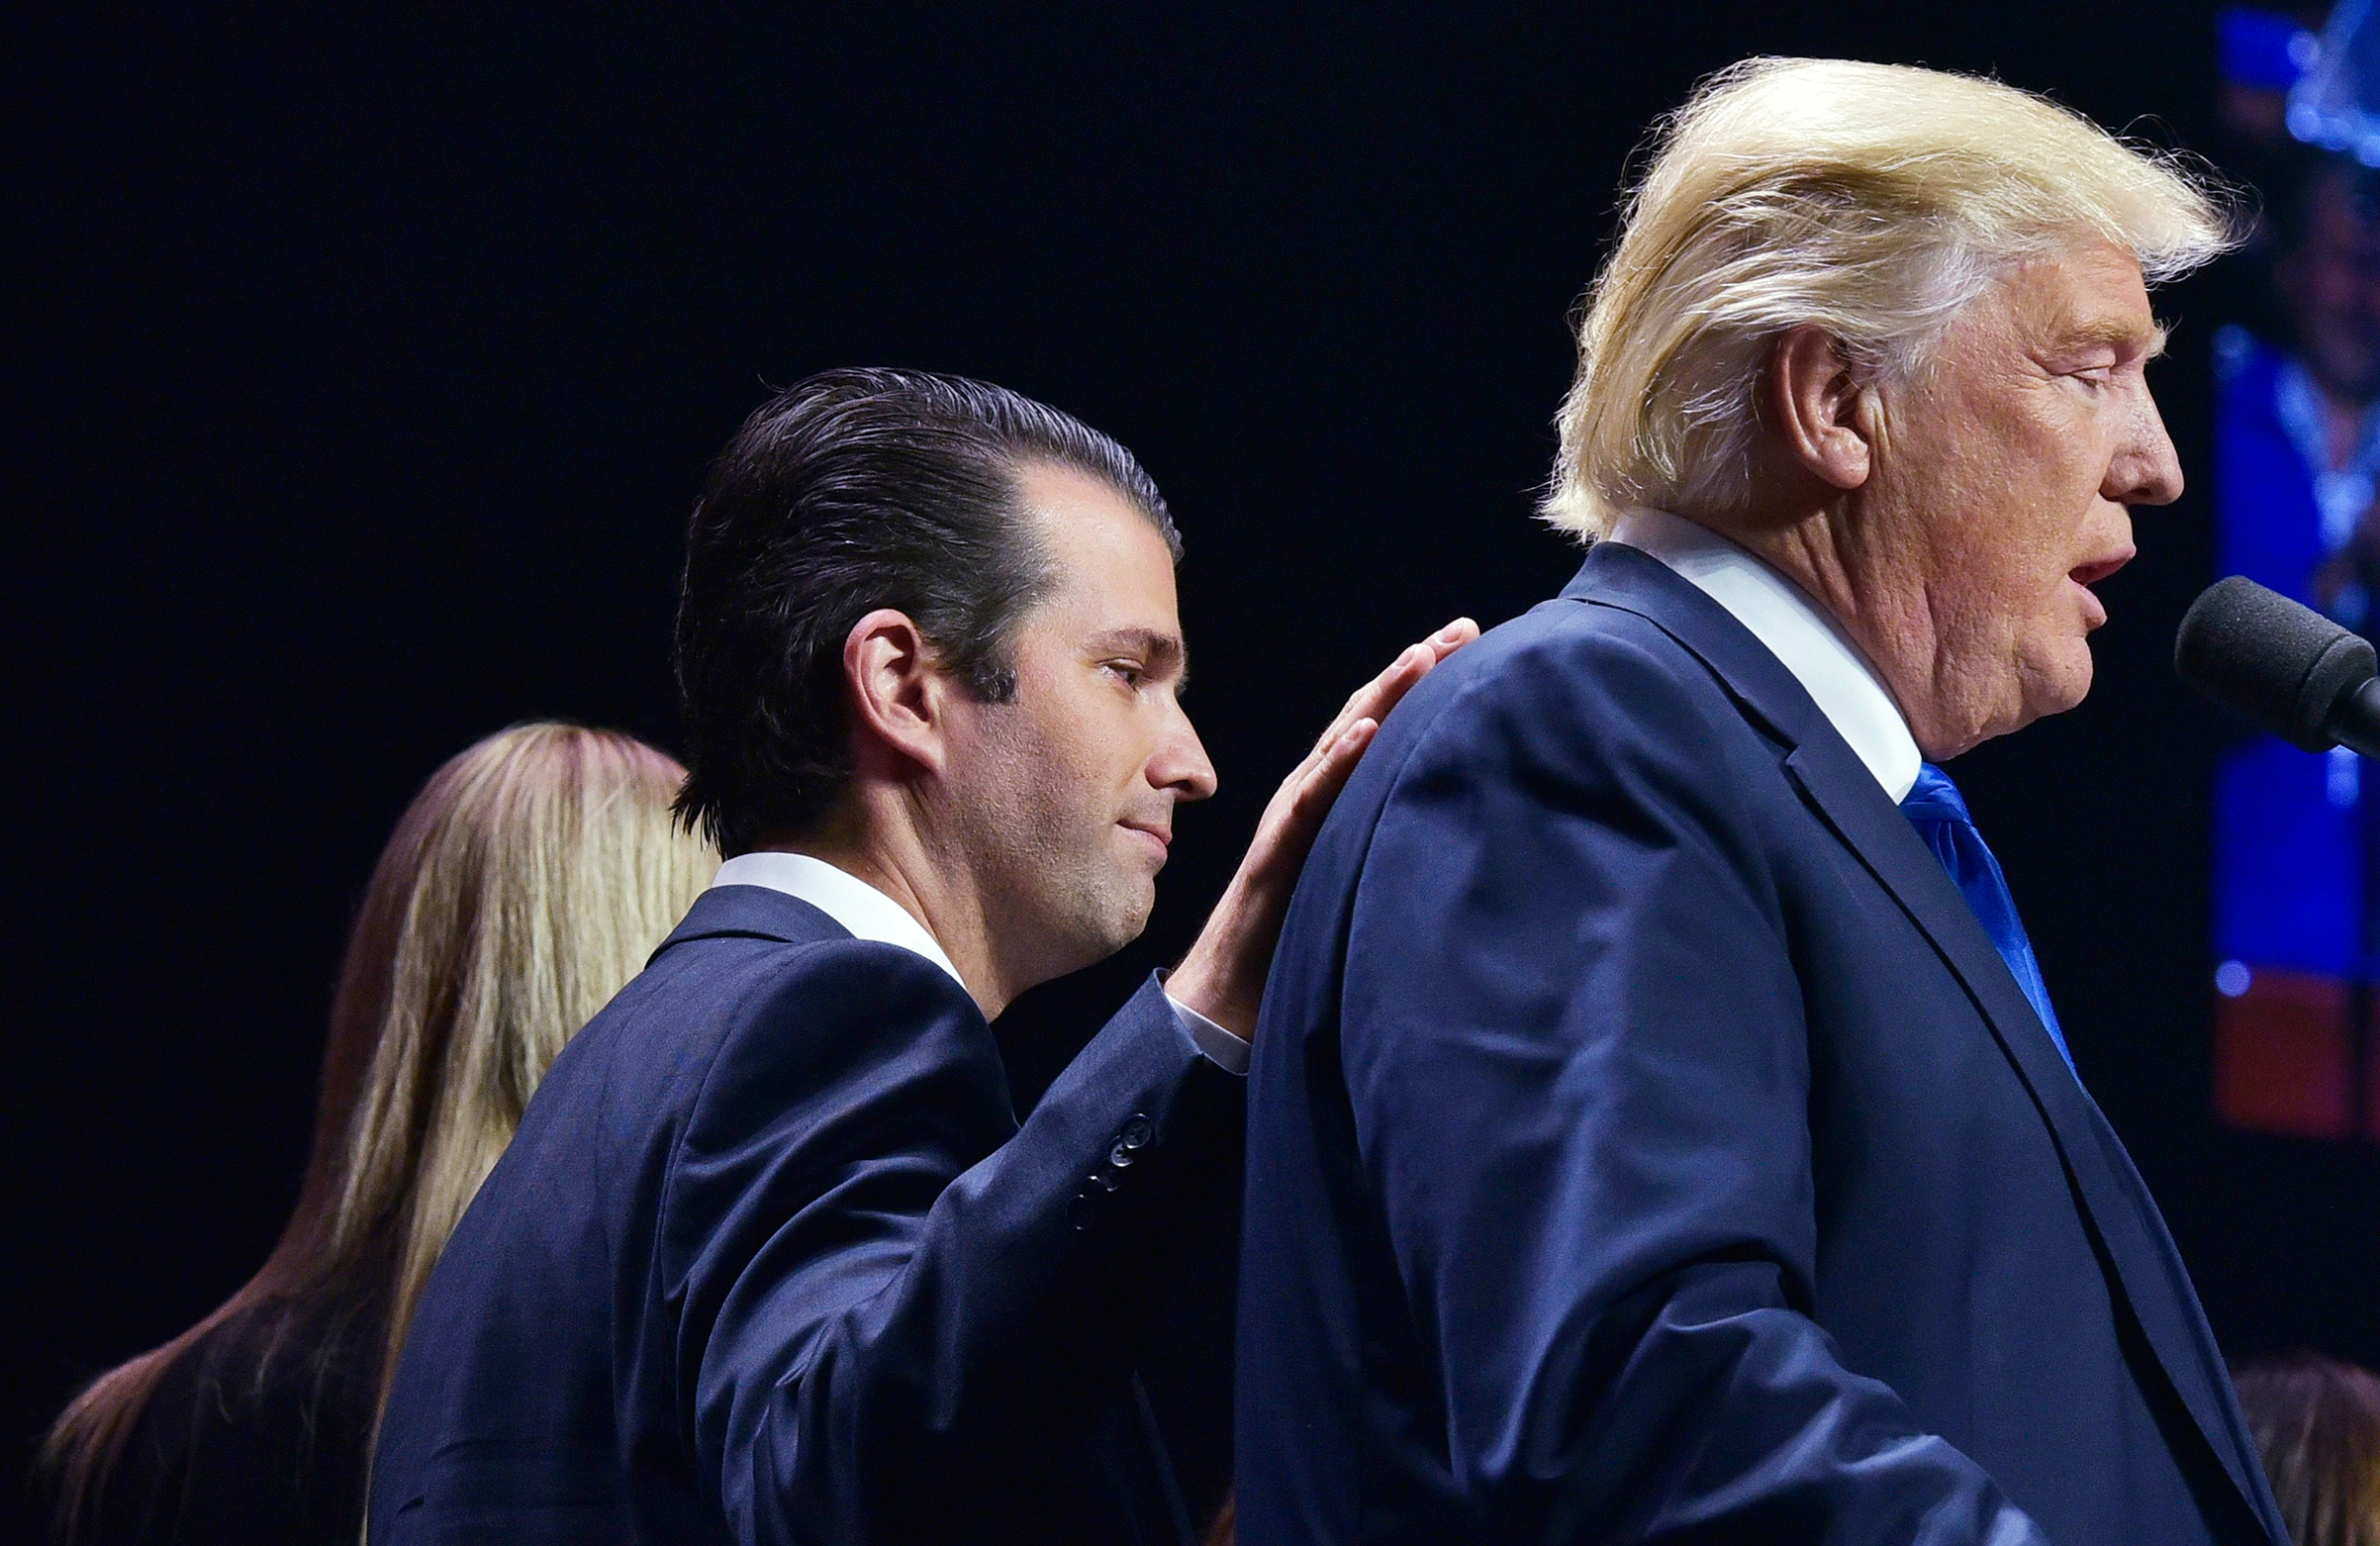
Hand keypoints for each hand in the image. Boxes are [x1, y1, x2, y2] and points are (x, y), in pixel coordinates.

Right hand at [1168, 618, 1479, 1038]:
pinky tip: (1369, 732)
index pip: (1382, 722)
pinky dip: (1341, 761)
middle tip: (1465, 629)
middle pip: (1366, 713)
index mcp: (1334, 795)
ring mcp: (1293, 814)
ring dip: (1384, 695)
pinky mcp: (1280, 847)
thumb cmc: (1300, 937)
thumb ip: (1390, 836)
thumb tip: (1457, 819)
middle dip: (1415, 667)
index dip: (1423, 681)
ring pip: (1342, 742)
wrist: (1234, 990)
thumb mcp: (1360, 872)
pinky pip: (1312, 799)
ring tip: (1425, 655)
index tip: (1473, 644)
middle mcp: (1311, 791)